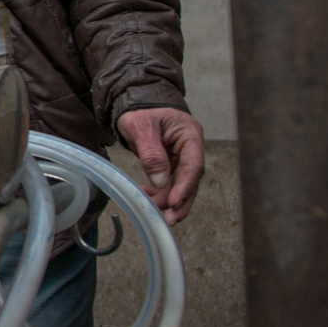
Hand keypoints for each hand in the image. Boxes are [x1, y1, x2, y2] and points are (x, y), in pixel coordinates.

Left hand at [116, 107, 204, 224]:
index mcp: (189, 134)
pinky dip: (160, 194)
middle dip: (181, 201)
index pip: (193, 164)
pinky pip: (170, 183)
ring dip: (169, 201)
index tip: (175, 202)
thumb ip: (152, 153)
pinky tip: (147, 195)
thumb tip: (160, 181)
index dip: (186, 186)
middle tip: (170, 219)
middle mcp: (190, 148)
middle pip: (191, 179)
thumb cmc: (140, 111)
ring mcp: (182, 157)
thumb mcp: (141, 127)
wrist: (133, 107)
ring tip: (153, 209)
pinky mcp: (172, 165)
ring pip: (181, 185)